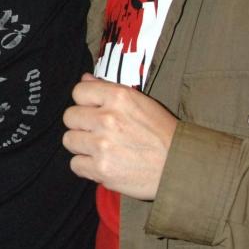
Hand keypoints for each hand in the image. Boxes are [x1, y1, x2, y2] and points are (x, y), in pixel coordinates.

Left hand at [62, 74, 176, 199]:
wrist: (180, 165)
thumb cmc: (161, 132)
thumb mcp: (139, 102)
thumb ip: (108, 89)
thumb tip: (84, 79)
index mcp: (118, 97)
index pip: (78, 92)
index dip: (85, 102)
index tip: (94, 111)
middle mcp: (107, 118)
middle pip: (69, 117)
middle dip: (81, 124)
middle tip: (97, 132)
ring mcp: (102, 145)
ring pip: (69, 140)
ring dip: (82, 145)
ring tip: (100, 148)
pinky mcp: (101, 169)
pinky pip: (75, 164)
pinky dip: (87, 166)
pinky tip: (103, 163)